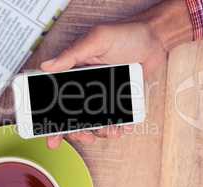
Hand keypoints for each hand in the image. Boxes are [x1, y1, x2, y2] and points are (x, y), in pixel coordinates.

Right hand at [41, 22, 166, 148]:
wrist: (154, 40)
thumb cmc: (126, 35)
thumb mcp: (96, 41)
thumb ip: (72, 54)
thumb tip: (47, 66)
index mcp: (76, 71)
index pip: (57, 96)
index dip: (52, 116)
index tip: (52, 131)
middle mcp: (87, 85)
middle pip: (74, 113)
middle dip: (76, 130)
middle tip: (83, 136)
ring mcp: (103, 93)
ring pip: (94, 119)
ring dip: (99, 131)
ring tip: (108, 131)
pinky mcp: (118, 98)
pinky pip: (114, 117)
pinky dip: (116, 126)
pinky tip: (121, 128)